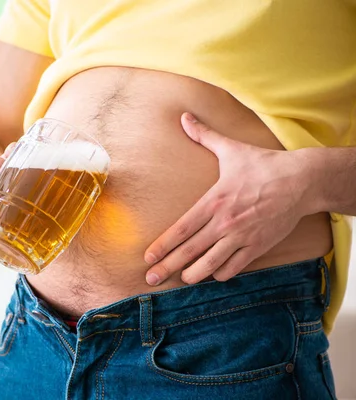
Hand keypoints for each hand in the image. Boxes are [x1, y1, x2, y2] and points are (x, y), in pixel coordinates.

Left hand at [144, 113, 311, 284]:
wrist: (302, 180)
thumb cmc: (263, 166)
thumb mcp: (231, 149)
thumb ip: (205, 136)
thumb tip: (185, 117)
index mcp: (214, 202)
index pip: (181, 229)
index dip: (163, 245)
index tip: (148, 257)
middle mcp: (225, 222)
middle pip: (190, 251)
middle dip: (168, 267)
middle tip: (151, 278)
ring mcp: (242, 236)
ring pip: (212, 264)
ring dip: (194, 274)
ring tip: (182, 279)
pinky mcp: (258, 246)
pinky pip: (235, 267)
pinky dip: (222, 273)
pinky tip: (214, 274)